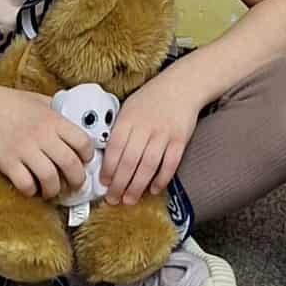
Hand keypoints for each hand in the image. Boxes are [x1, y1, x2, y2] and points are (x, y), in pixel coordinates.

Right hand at [0, 85, 94, 200]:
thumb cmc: (11, 103)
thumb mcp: (40, 101)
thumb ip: (58, 111)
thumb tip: (76, 121)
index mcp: (54, 120)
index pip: (82, 142)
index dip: (88, 156)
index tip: (85, 161)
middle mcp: (42, 136)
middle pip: (70, 164)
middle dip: (77, 180)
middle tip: (75, 185)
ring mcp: (24, 150)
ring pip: (50, 179)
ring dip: (55, 190)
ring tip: (53, 191)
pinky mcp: (8, 163)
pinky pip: (26, 184)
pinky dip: (32, 191)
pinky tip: (32, 188)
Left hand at [101, 67, 201, 206]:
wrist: (182, 86)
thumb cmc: (151, 99)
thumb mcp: (129, 108)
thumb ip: (120, 131)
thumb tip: (108, 159)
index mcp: (129, 118)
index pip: (114, 148)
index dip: (108, 168)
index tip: (103, 183)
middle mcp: (145, 126)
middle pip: (130, 161)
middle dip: (119, 184)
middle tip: (113, 199)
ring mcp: (164, 134)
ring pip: (148, 166)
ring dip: (137, 186)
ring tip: (129, 200)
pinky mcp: (180, 140)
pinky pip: (170, 164)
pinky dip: (161, 179)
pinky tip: (153, 189)